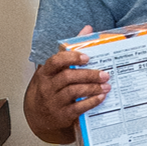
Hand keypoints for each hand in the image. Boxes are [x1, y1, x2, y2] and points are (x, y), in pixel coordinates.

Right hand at [24, 25, 108, 143]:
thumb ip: (72, 50)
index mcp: (46, 73)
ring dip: (92, 88)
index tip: (87, 57)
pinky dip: (91, 102)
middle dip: (88, 75)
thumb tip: (87, 29)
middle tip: (105, 74)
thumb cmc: (51, 87)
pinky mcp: (62, 115)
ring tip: (106, 86)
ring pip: (73, 92)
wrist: (39, 116)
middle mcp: (48, 86)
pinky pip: (78, 108)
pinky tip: (101, 97)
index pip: (55, 62)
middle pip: (68, 77)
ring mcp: (54, 101)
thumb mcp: (56, 70)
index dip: (71, 58)